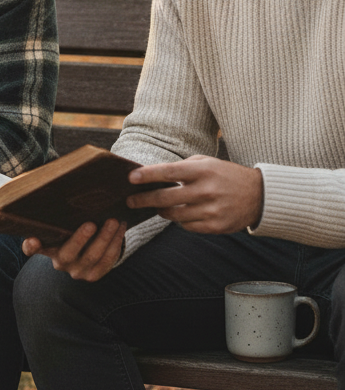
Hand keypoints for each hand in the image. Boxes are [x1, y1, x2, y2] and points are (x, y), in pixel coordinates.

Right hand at [23, 219, 125, 281]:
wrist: (87, 253)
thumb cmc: (71, 230)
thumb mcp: (62, 225)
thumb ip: (56, 214)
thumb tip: (50, 183)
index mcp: (47, 248)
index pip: (32, 249)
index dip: (31, 246)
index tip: (32, 239)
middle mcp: (60, 263)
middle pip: (68, 253)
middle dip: (80, 239)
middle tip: (90, 224)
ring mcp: (78, 272)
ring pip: (93, 257)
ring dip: (105, 238)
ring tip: (113, 221)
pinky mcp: (94, 275)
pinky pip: (108, 260)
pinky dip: (116, 243)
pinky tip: (121, 228)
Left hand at [126, 155, 262, 232]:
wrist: (259, 195)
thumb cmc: (225, 175)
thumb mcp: (206, 163)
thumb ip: (180, 168)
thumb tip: (150, 176)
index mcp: (203, 171)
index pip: (169, 172)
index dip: (147, 175)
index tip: (130, 178)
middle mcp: (206, 190)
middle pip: (166, 198)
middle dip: (143, 200)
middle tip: (130, 201)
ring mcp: (211, 210)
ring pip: (173, 215)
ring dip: (161, 211)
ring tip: (156, 207)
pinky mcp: (215, 226)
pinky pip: (186, 226)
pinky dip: (180, 221)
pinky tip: (181, 214)